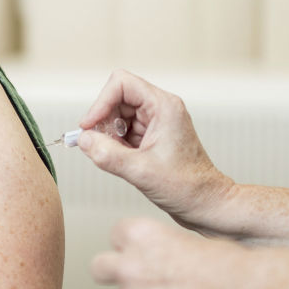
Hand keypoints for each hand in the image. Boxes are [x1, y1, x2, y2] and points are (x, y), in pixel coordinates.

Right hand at [73, 72, 233, 231]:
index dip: (100, 102)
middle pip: (118, 99)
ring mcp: (157, 123)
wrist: (206, 204)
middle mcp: (161, 109)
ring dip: (109, 136)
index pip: (122, 84)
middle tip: (99, 146)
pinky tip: (123, 162)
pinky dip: (116, 145)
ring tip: (117, 158)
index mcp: (164, 107)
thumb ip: (107, 154)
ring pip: (119, 116)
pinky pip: (125, 132)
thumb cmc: (187, 187)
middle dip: (104, 122)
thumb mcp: (140, 171)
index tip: (89, 127)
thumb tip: (82, 140)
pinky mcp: (153, 138)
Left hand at [90, 217, 248, 288]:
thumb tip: (158, 257)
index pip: (117, 235)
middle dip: (114, 274)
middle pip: (100, 268)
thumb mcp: (189, 238)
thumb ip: (161, 248)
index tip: (145, 253)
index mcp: (140, 235)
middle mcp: (128, 265)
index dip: (132, 246)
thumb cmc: (228, 266)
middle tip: (139, 281)